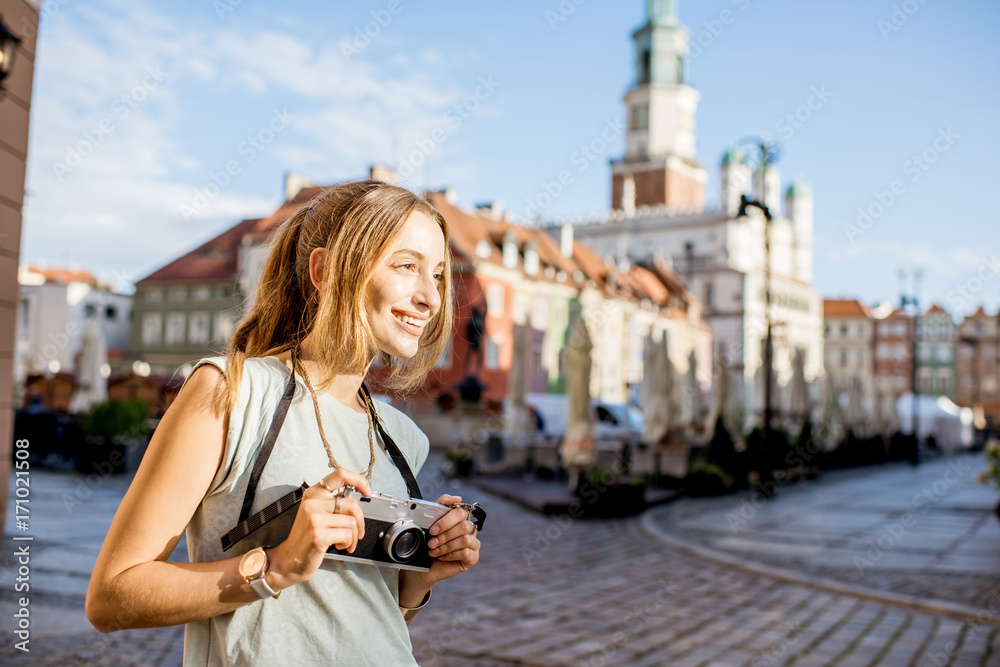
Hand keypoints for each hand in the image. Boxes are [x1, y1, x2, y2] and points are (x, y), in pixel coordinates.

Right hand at [266, 470, 371, 591]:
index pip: (340, 475)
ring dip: (353, 536)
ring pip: (351, 521)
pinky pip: (347, 535)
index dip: (358, 480)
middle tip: (358, 531)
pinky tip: (339, 546)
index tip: (366, 490)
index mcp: (313, 494)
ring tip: (345, 542)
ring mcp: (315, 518)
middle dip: (360, 521)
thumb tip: (358, 498)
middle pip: (351, 504)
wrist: (289, 559)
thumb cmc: (306, 537)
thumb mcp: (317, 513)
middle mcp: (313, 503)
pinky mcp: (319, 534)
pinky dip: (348, 543)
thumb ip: (333, 504)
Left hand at [423, 494, 481, 584]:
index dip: (447, 521)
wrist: (424, 565)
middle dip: (445, 535)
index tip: (433, 529)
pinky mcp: (473, 557)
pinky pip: (466, 553)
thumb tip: (456, 498)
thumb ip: (441, 505)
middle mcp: (469, 529)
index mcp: (461, 518)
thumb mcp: (430, 521)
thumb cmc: (428, 542)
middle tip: (431, 542)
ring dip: (446, 546)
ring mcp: (473, 543)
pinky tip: (442, 557)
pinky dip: (451, 555)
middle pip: (464, 526)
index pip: (461, 512)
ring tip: (434, 551)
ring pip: (465, 540)